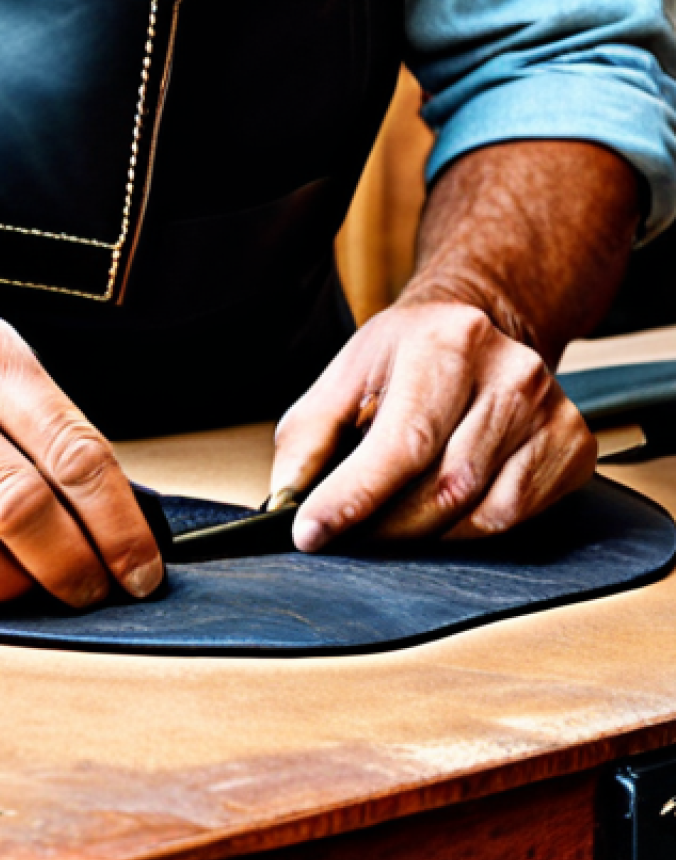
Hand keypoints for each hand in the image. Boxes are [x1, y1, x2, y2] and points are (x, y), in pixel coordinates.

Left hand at [270, 301, 596, 548]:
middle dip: (383, 526)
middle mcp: (509, 372)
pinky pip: (512, 519)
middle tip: (347, 532)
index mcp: (445, 343)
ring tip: (393, 511)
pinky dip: (465, 528)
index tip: (311, 533)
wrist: (477, 327)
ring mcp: (550, 411)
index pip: (402, 442)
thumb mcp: (343, 378)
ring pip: (476, 513)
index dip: (354, 496)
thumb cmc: (405, 356)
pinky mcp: (572, 446)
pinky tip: (443, 501)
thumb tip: (288, 502)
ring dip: (422, 531)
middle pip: (442, 489)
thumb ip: (307, 439)